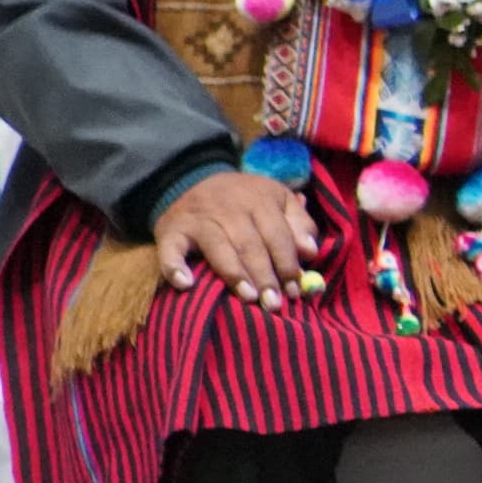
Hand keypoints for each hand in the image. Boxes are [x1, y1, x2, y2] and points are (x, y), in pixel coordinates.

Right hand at [154, 167, 322, 306]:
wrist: (189, 179)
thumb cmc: (244, 198)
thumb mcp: (278, 199)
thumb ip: (299, 224)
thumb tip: (310, 252)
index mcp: (259, 200)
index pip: (278, 235)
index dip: (287, 263)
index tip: (295, 290)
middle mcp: (229, 208)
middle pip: (250, 244)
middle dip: (265, 275)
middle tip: (273, 303)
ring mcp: (198, 219)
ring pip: (219, 248)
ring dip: (234, 274)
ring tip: (248, 297)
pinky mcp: (170, 230)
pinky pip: (170, 250)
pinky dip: (174, 267)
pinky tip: (186, 284)